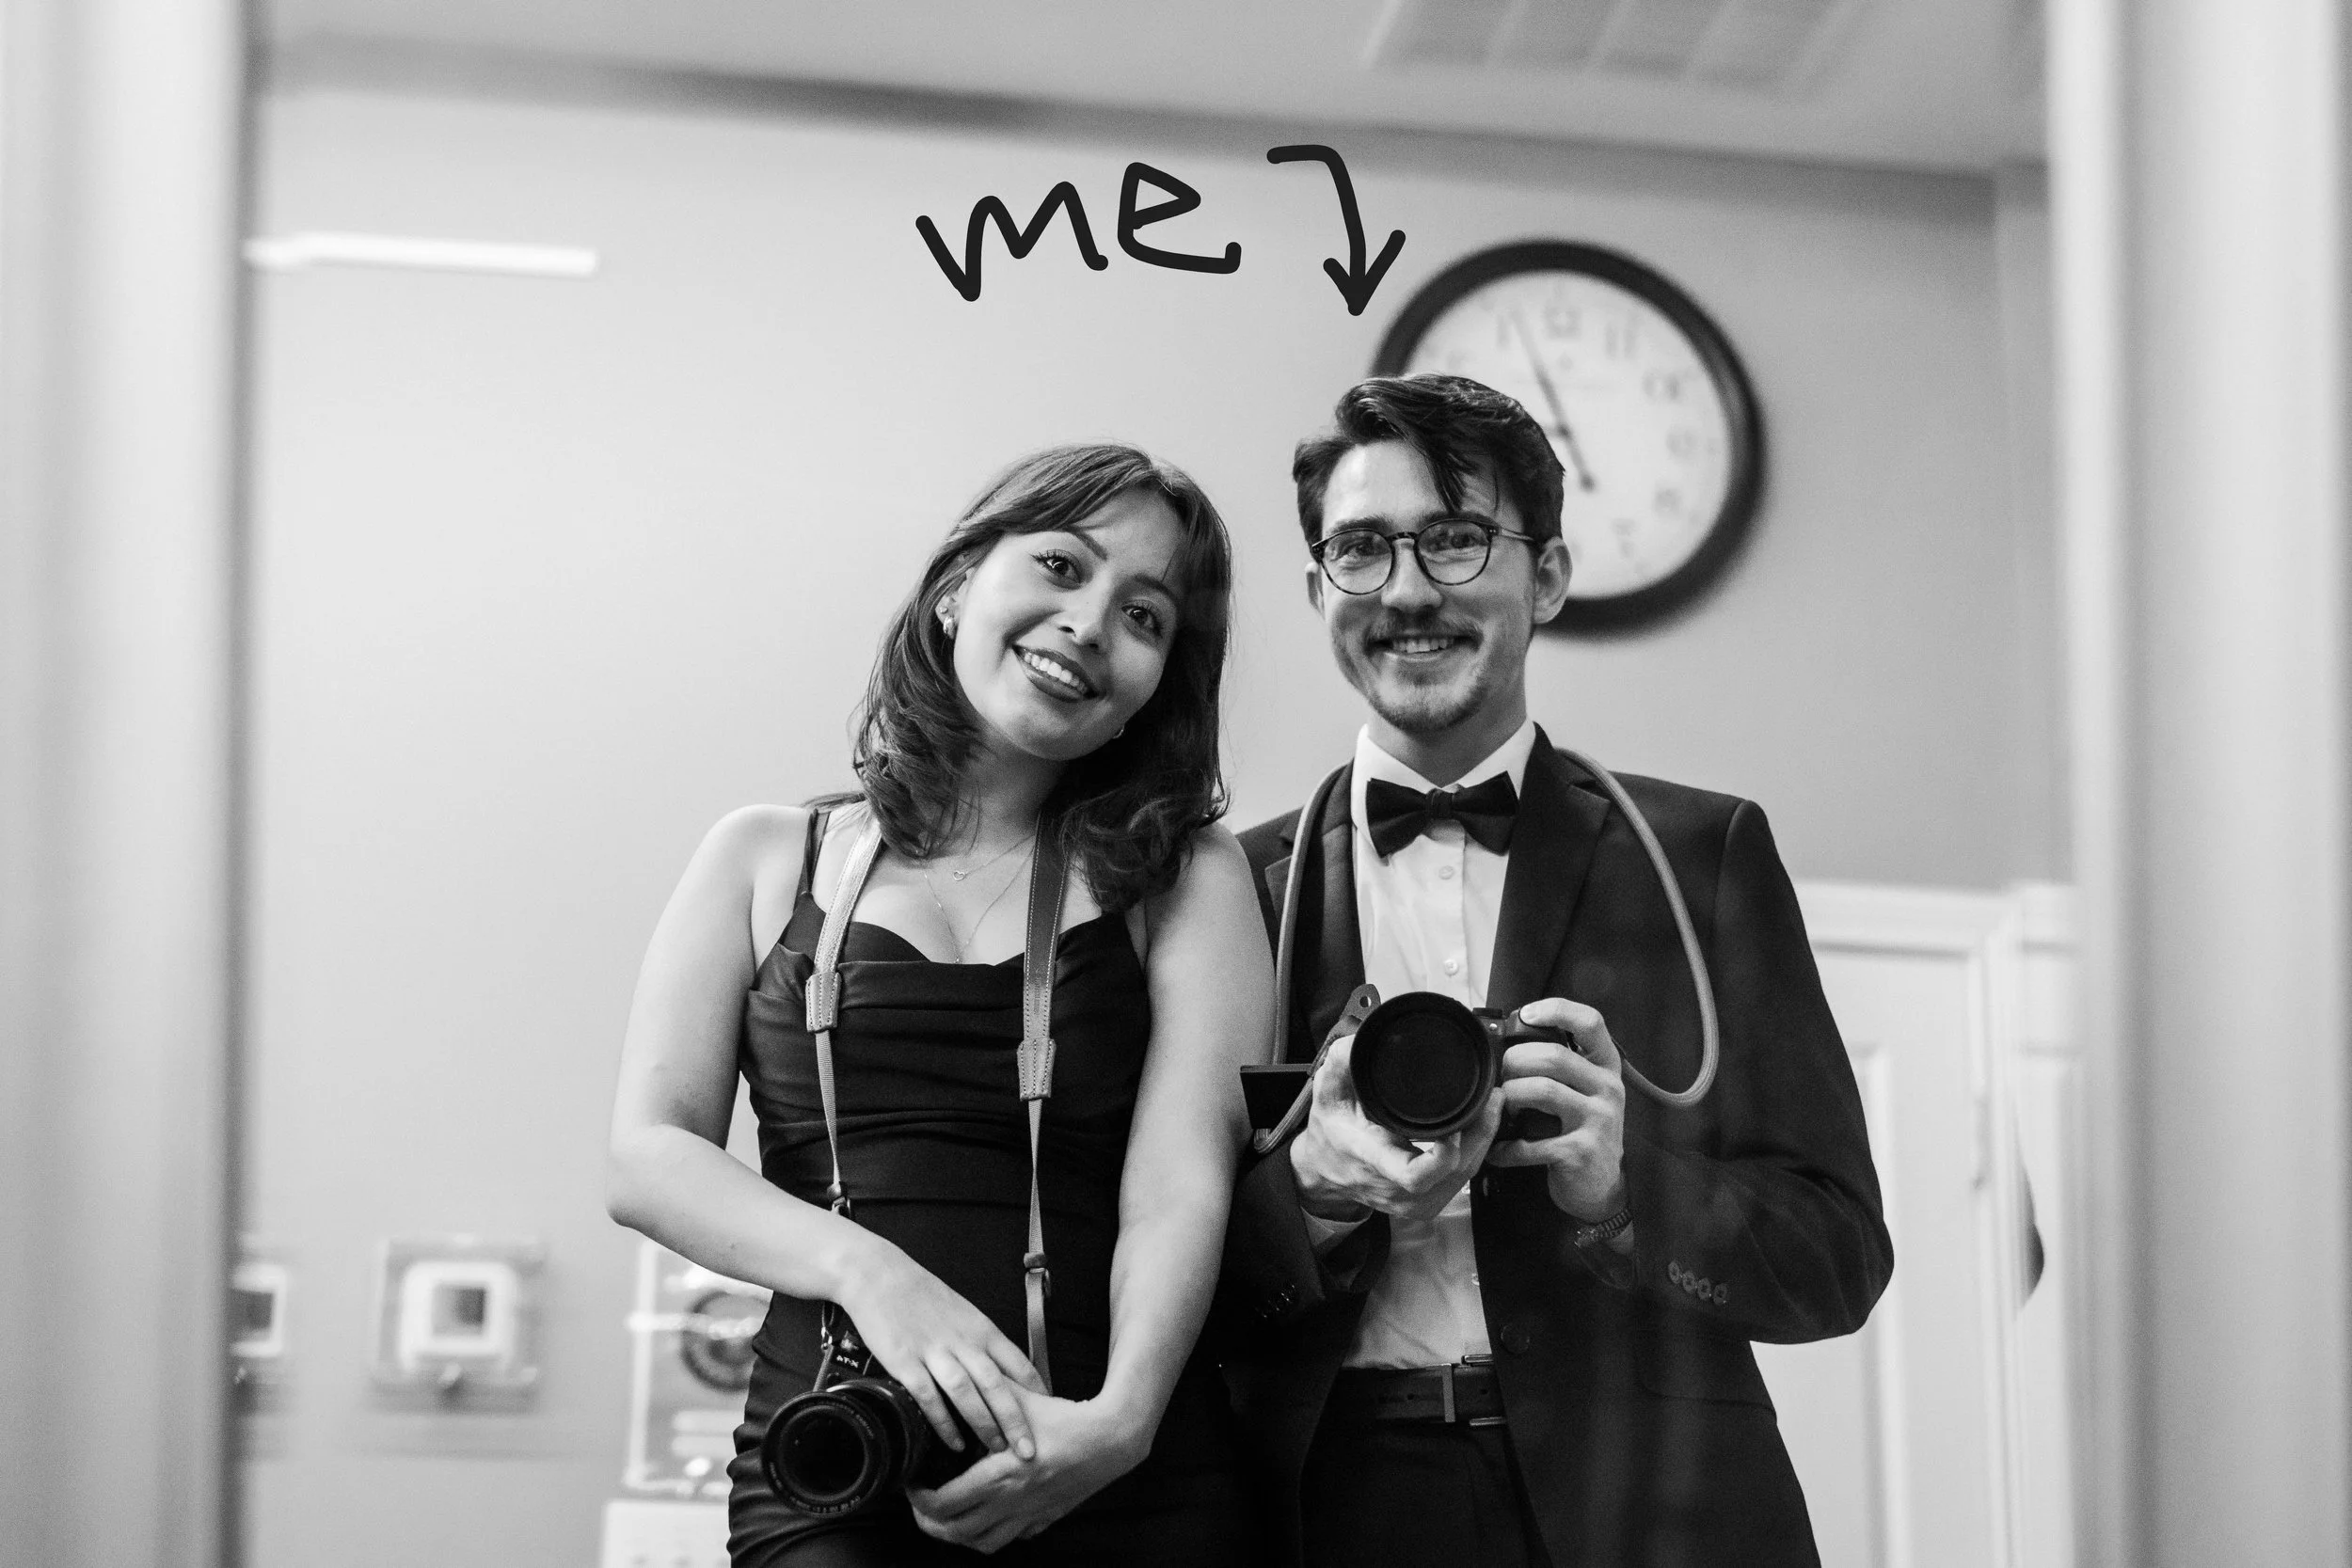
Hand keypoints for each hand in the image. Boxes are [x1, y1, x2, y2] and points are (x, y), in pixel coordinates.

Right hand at [834, 1237, 1046, 1462]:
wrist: (880, 1275)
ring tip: (996, 1449)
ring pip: (967, 1392)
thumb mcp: (963, 1313)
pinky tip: (953, 1442)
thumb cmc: (921, 1294)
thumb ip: (980, 1342)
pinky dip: (943, 1422)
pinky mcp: (905, 1361)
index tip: (1048, 1414)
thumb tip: (999, 1372)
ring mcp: (934, 1352)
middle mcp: (963, 1341)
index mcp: (981, 1329)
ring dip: (984, 1424)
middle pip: (997, 1385)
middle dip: (1016, 1420)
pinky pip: (929, 1397)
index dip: (1035, 1392)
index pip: (1018, 1363)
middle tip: (1029, 1449)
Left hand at [908, 1388, 1147, 1552]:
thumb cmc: (1066, 1420)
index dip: (918, 1498)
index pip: (943, 1504)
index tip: (912, 1483)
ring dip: (957, 1535)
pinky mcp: (1044, 1519)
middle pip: (954, 1532)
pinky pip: (1010, 1539)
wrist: (1110, 1440)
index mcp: (999, 1477)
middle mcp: (1011, 1504)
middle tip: (920, 1504)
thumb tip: (955, 1377)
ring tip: (948, 1516)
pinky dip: (992, 1534)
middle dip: (928, 1522)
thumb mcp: (1020, 1400)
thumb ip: (986, 1392)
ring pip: (981, 1543)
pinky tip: (988, 1516)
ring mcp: (1028, 1516)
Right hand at [1290, 1032, 1503, 1223]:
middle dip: (1480, 1134)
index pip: (1415, 1174)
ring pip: (1463, 1178)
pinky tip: (1477, 1133)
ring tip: (1491, 1108)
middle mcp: (1393, 1188)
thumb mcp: (1326, 1090)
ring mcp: (1411, 1203)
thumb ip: (1343, 1060)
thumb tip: (1366, 1036)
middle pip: (1452, 1174)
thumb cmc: (1329, 1131)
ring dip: (1482, 1143)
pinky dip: (1473, 1155)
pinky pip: (1460, 1183)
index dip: (1445, 1154)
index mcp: (1371, 1159)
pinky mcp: (1424, 1206)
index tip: (1456, 1125)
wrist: (1322, 1171)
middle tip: (1492, 1098)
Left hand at [1485, 997, 1627, 1220]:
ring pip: (1542, 1090)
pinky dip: (1507, 1148)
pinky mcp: (1582, 1151)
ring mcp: (1599, 1120)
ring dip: (1509, 1097)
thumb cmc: (1579, 1130)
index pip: (1591, 1022)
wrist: (1600, 1188)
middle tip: (1500, 1075)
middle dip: (1515, 1061)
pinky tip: (1499, 1151)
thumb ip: (1558, 1066)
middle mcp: (1608, 1088)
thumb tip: (1507, 1039)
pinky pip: (1533, 1142)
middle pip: (1553, 1056)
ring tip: (1500, 1108)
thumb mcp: (1581, 1092)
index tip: (1526, 1015)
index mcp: (1606, 1067)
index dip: (1557, 1010)